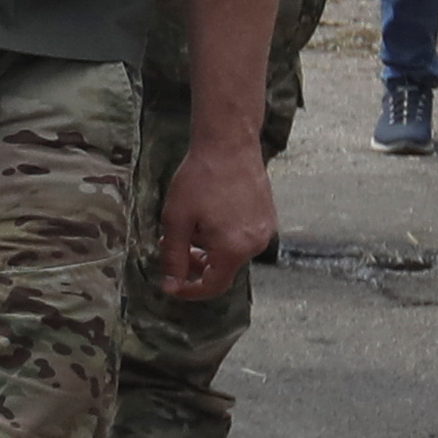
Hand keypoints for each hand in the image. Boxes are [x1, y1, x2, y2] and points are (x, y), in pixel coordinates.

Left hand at [151, 141, 276, 299]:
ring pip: (231, 254)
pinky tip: (208, 216)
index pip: (213, 286)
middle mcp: (257, 245)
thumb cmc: (199, 180)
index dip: (189, 290)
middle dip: (195, 264)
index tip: (171, 284)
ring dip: (208, 249)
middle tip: (173, 246)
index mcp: (234, 249)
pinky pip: (242, 239)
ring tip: (189, 226)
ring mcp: (266, 231)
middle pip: (222, 270)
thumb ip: (173, 258)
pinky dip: (222, 237)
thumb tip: (170, 286)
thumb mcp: (176, 221)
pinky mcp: (268, 218)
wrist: (228, 146)